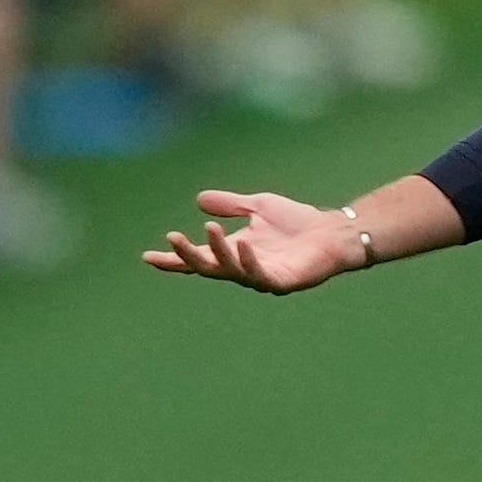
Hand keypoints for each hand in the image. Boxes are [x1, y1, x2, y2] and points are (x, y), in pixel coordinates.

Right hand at [144, 189, 364, 294]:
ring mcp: (261, 277)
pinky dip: (249, 260)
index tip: (148, 256)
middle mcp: (243, 268)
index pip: (198, 258)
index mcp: (234, 253)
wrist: (333, 231)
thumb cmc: (297, 221)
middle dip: (188, 256)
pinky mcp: (282, 281)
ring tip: (210, 229)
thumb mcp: (258, 206)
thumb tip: (199, 200)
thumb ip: (231, 205)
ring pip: (231, 270)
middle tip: (173, 239)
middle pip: (207, 268)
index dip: (174, 259)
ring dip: (218, 251)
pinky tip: (242, 243)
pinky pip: (260, 274)